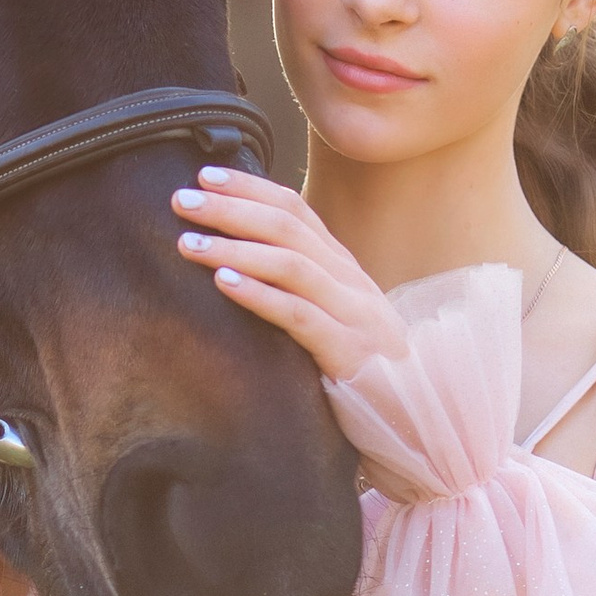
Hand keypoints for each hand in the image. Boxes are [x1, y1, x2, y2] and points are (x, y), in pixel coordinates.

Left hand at [172, 169, 409, 380]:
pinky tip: (224, 283)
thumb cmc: (361, 369)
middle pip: (287, 228)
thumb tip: (242, 261)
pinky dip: (259, 295)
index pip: (296, 210)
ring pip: (291, 265)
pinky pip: (298, 316)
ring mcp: (353, 315)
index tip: (205, 176)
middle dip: (232, 209)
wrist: (414, 418)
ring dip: (235, 249)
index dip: (251, 189)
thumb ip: (300, 288)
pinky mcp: (348, 353)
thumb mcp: (334, 318)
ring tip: (189, 244)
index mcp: (343, 268)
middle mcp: (350, 282)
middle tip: (182, 200)